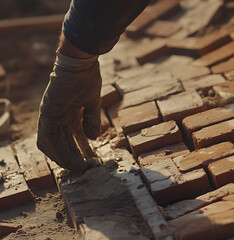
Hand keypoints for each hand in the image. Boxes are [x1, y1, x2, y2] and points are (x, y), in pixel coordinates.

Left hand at [37, 52, 100, 172]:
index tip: (87, 160)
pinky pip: (49, 138)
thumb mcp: (92, 103)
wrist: (80, 64)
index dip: (76, 150)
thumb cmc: (86, 78)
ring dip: (65, 158)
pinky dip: (59, 151)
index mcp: (66, 114)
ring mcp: (50, 116)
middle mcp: (55, 117)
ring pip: (53, 145)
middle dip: (71, 158)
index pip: (69, 137)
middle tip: (83, 169)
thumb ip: (91, 121)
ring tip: (78, 169)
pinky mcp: (47, 114)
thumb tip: (93, 138)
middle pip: (60, 143)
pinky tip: (71, 160)